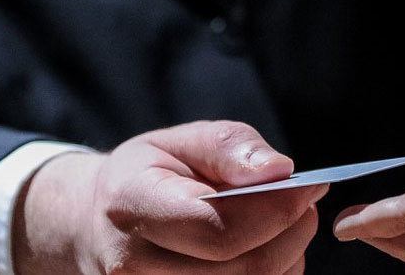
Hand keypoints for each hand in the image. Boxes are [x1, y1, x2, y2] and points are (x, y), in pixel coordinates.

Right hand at [15, 121, 326, 274]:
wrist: (97, 226)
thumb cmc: (147, 177)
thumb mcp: (179, 142)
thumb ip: (228, 147)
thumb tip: (280, 170)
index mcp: (130, 205)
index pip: (217, 228)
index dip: (275, 211)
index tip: (307, 185)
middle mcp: (131, 265)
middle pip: (242, 270)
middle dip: (290, 234)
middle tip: (306, 203)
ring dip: (285, 259)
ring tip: (281, 226)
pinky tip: (263, 252)